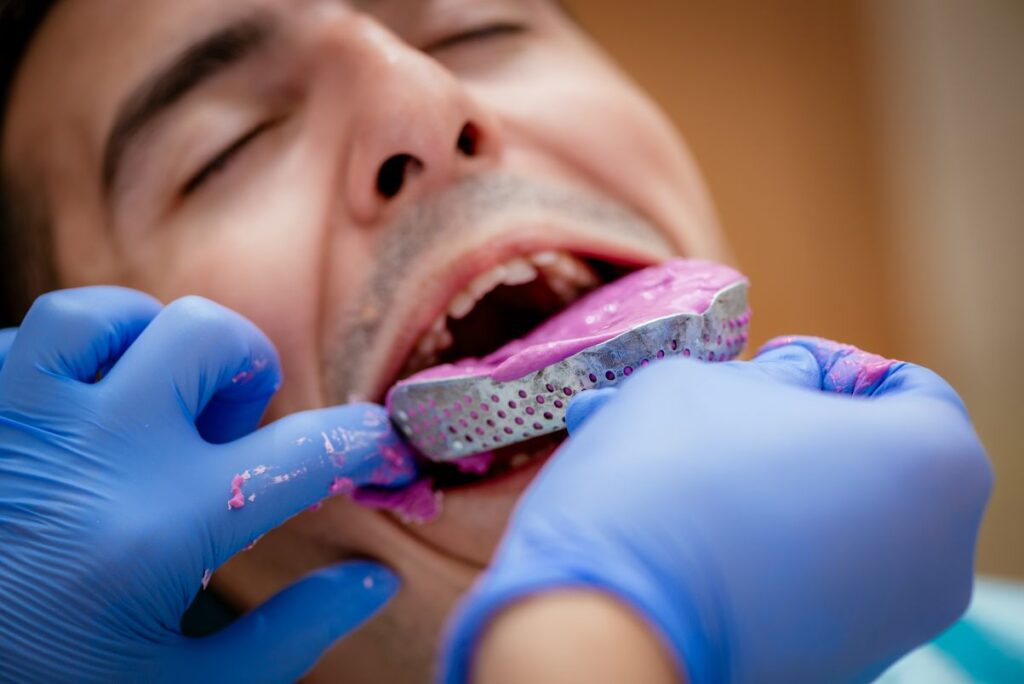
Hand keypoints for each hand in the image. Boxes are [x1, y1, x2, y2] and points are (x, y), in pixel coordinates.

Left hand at [0, 288, 416, 682]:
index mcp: (165, 525)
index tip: (381, 448)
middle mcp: (95, 453)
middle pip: (205, 333)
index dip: (367, 441)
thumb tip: (375, 580)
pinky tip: (76, 419)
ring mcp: (16, 426)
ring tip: (153, 398)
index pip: (306, 451)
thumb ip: (293, 634)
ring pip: (102, 313)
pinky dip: (62, 367)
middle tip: (233, 427)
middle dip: (246, 369)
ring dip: (149, 342)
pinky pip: (16, 344)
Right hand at [441, 337, 991, 683]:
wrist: (605, 621)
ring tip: (674, 471)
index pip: (908, 389)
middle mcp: (937, 558)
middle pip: (866, 464)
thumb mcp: (711, 381)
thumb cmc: (666, 474)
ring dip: (761, 490)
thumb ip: (774, 373)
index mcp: (935, 466)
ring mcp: (890, 626)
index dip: (830, 366)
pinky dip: (756, 554)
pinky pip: (803, 586)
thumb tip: (796, 380)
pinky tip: (683, 534)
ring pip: (828, 528)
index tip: (768, 366)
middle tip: (717, 416)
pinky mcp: (834, 668)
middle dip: (786, 432)